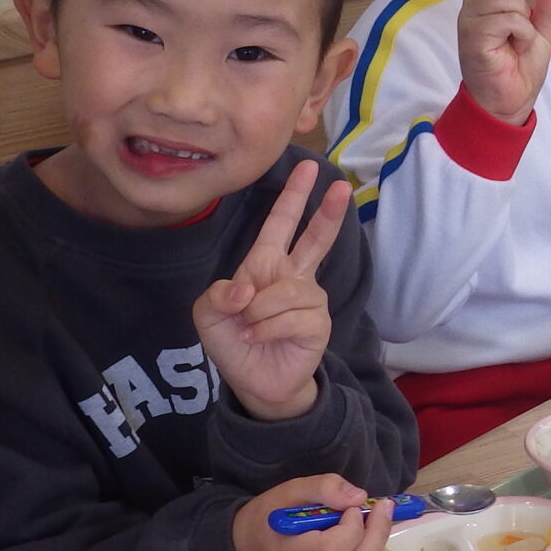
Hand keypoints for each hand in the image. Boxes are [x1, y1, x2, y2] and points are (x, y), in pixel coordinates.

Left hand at [193, 162, 343, 421]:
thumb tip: (246, 290)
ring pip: (283, 292)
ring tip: (249, 329)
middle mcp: (293, 277)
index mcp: (266, 265)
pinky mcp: (318, 323)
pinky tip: (257, 339)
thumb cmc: (233, 340)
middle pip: (314, 239)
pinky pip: (289, 317)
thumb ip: (218, 293)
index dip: (294, 196)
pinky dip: (265, 330)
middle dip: (327, 213)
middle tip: (341, 187)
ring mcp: (309, 300)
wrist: (254, 382)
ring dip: (257, 313)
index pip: (281, 224)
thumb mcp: (208, 313)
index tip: (308, 168)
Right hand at [232, 475, 396, 550]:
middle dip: (377, 533)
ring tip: (373, 517)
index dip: (350, 527)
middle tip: (384, 506)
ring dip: (374, 541)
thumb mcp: (286, 492)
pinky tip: (360, 535)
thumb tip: (359, 496)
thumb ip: (321, 488)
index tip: (350, 506)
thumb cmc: (267, 518)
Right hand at [449, 0, 550, 124]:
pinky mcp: (473, 35)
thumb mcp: (540, 38)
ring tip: (516, 43)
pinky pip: (508, 18)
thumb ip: (544, 10)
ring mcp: (472, 20)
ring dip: (520, 20)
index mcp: (492, 8)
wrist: (506, 105)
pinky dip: (519, 35)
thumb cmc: (517, 74)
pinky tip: (511, 50)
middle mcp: (477, 8)